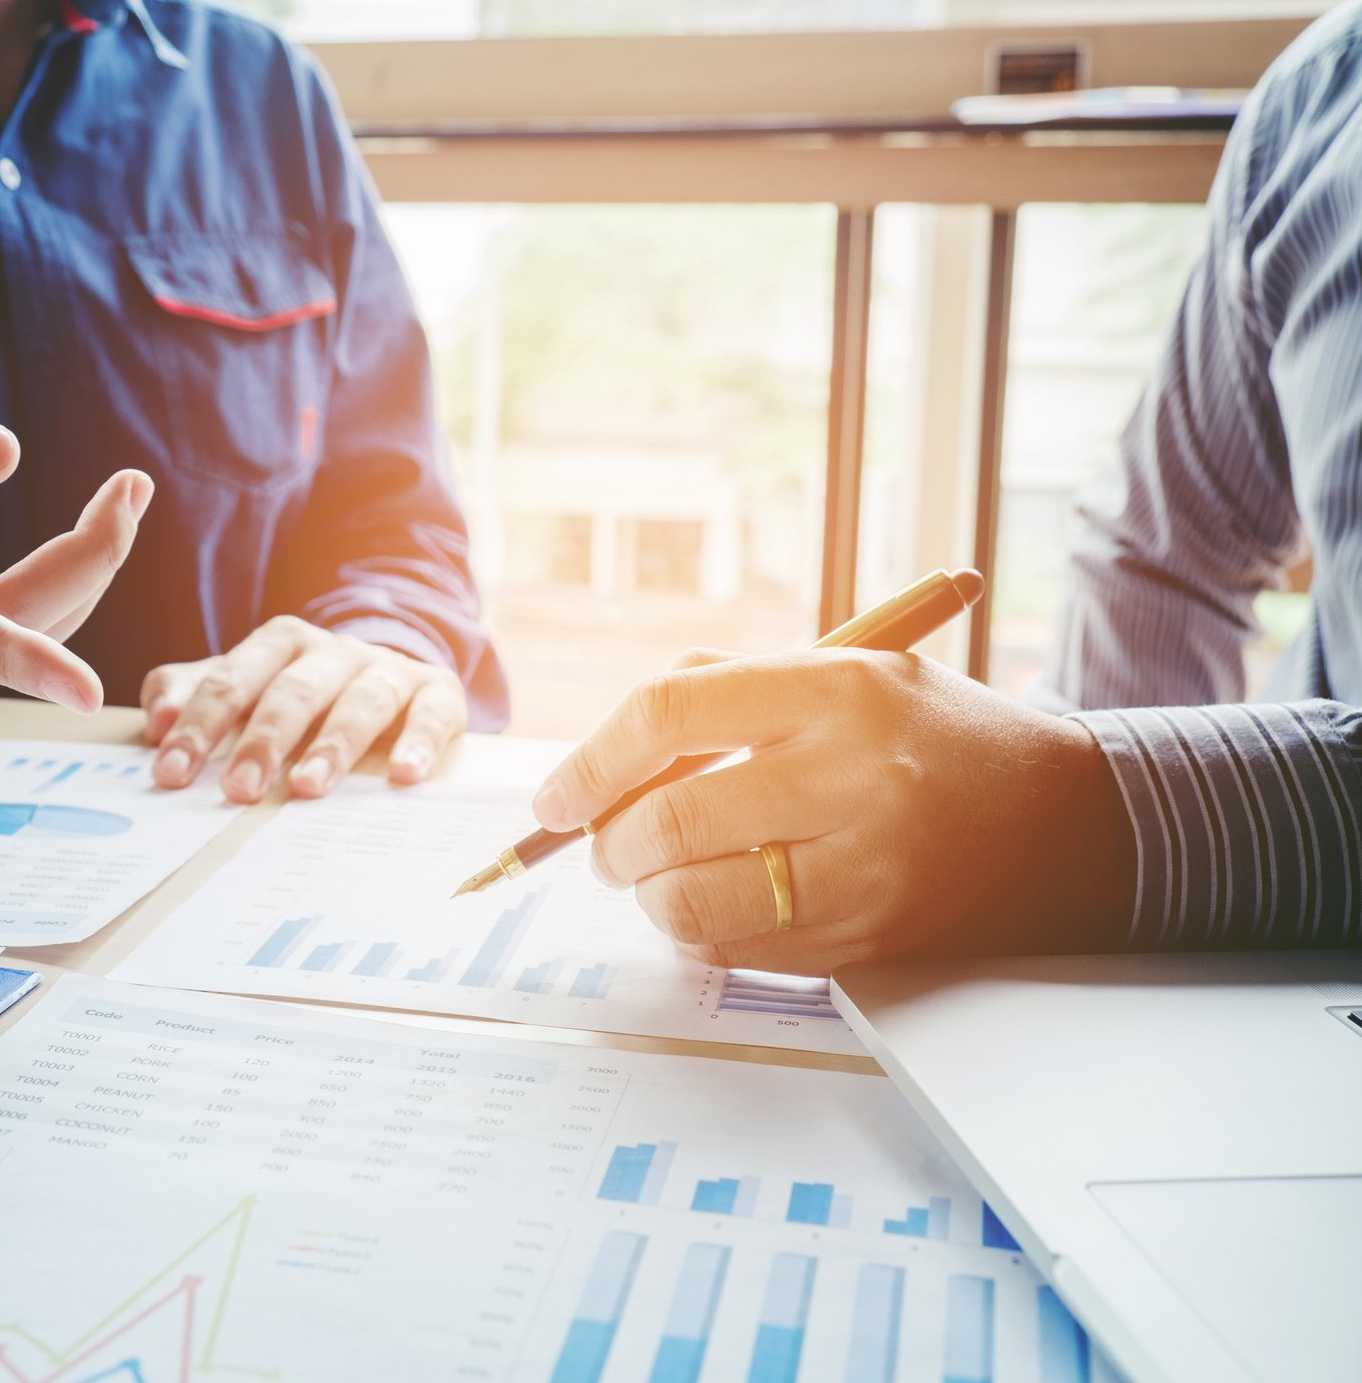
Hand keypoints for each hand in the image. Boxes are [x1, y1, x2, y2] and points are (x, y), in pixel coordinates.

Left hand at [142, 616, 466, 802]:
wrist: (394, 684)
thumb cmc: (305, 699)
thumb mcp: (246, 691)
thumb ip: (195, 695)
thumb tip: (156, 721)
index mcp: (279, 645)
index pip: (230, 680)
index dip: (199, 726)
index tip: (171, 773)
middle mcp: (332, 651)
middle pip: (293, 689)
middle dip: (263, 739)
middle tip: (238, 790)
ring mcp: (386, 670)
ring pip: (360, 700)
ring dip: (333, 744)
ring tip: (308, 787)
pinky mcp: (437, 693)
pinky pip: (430, 711)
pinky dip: (419, 740)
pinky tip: (405, 776)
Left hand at [534, 648, 1137, 974]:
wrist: (1074, 825)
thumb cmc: (933, 738)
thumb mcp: (845, 674)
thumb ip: (724, 694)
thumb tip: (598, 756)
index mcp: (838, 689)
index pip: (667, 713)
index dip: (588, 760)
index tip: (553, 796)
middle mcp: (853, 777)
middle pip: (667, 819)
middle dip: (607, 842)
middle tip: (604, 845)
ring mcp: (866, 869)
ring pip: (690, 902)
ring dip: (646, 895)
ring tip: (658, 875)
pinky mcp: (872, 941)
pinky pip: (738, 952)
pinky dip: (699, 933)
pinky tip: (717, 903)